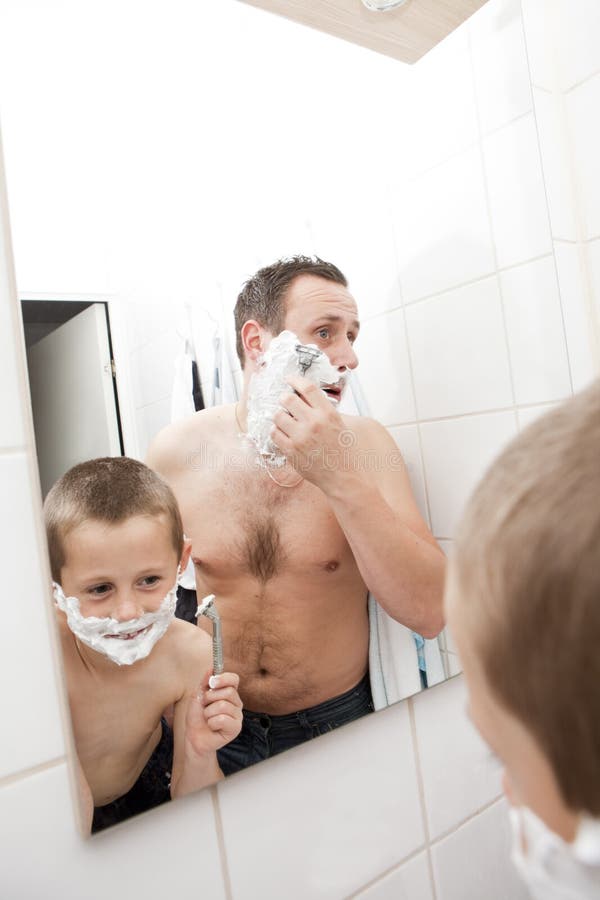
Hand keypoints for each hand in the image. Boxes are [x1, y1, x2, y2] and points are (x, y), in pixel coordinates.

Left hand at [184, 671, 242, 757]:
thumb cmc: (197, 717)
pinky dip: (211, 723)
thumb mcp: (197, 695)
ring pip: (223, 706)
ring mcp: (237, 716)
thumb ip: (205, 682)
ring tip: (207, 718)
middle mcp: (236, 703)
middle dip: (210, 698)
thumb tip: (212, 667)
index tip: (211, 682)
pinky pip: (222, 719)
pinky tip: (212, 726)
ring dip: (209, 712)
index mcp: (229, 693)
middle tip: (205, 706)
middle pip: (228, 692)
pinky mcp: (236, 728)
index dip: (224, 678)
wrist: (194, 737)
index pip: (234, 679)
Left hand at [270, 374, 354, 488]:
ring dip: (280, 415)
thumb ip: (326, 411)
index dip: (295, 380)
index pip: (307, 388)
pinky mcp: (291, 450)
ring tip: (285, 420)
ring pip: (277, 416)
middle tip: (286, 402)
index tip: (289, 379)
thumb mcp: (342, 425)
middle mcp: (313, 423)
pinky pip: (274, 434)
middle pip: (288, 399)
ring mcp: (300, 437)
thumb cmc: (344, 452)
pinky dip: (276, 431)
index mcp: (328, 413)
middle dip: (285, 398)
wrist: (344, 476)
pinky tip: (283, 433)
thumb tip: (310, 399)